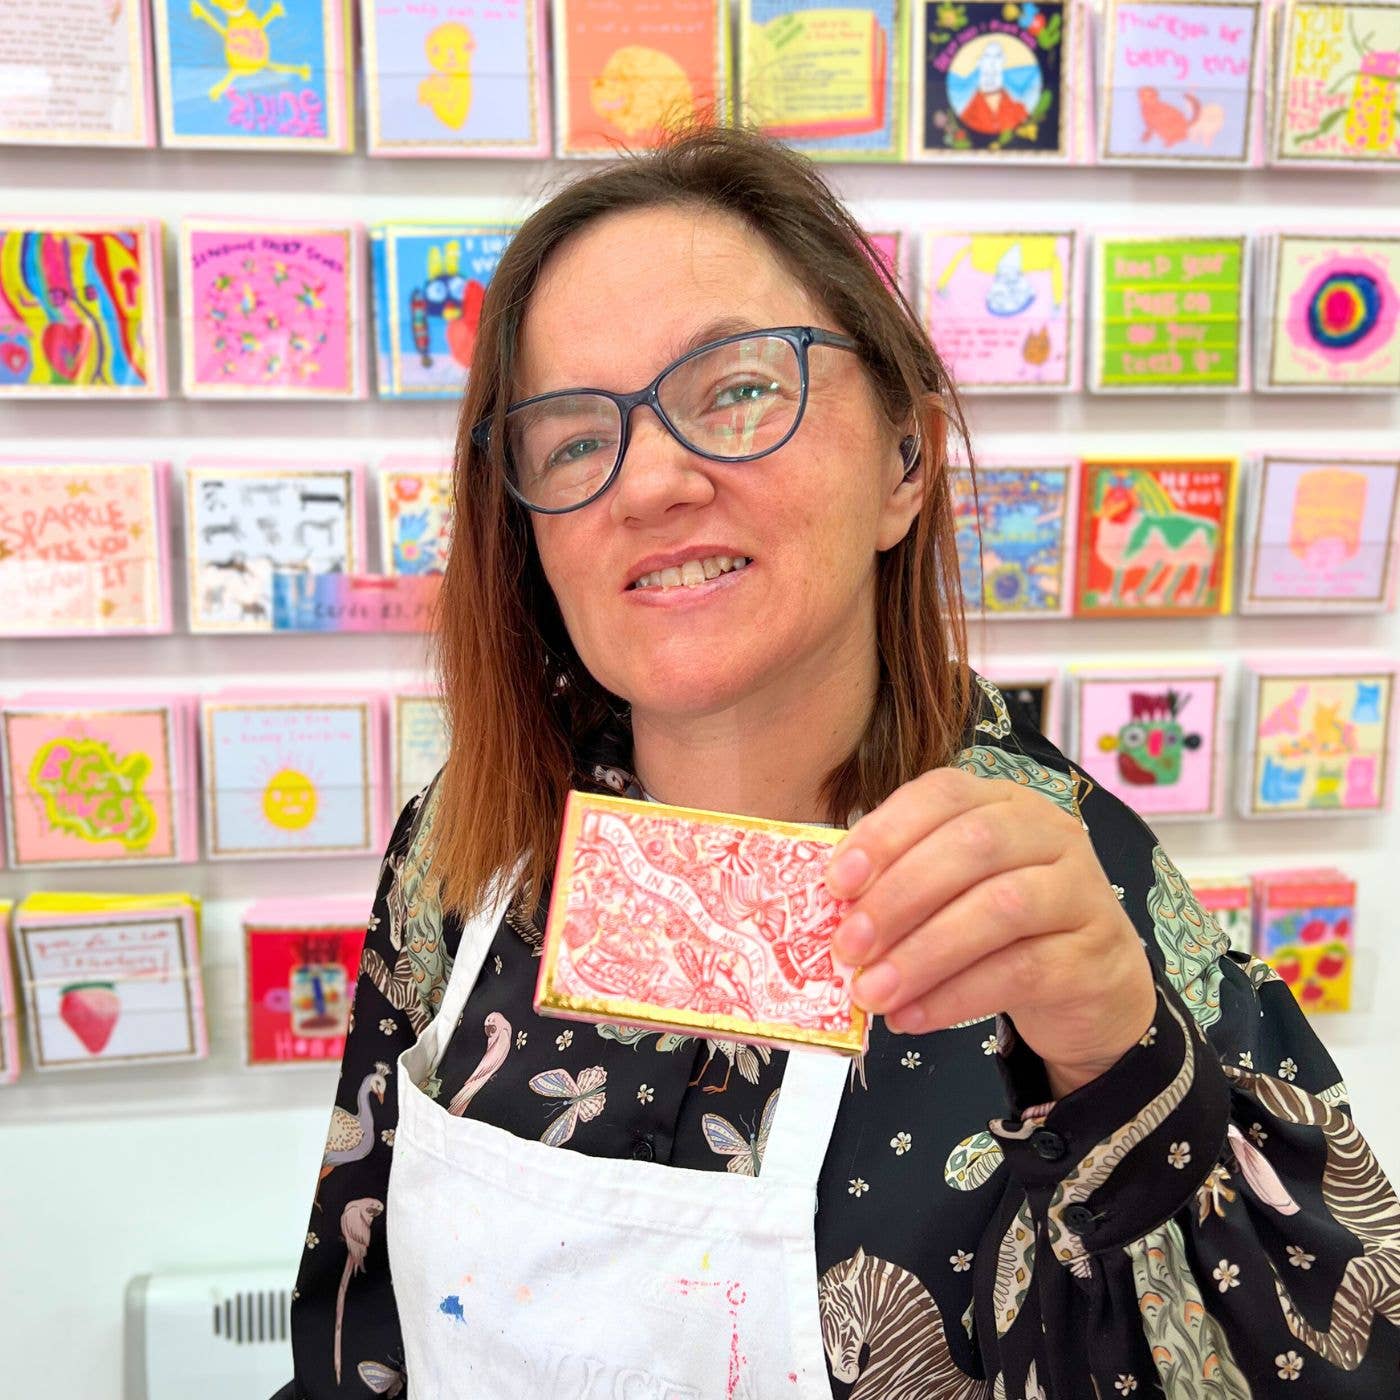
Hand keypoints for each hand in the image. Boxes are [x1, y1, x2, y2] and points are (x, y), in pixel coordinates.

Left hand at [824, 768, 1156, 1098]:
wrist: (1091, 987)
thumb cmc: (1004, 929)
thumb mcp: (954, 891)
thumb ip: (902, 885)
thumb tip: (833, 912)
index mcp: (1003, 802)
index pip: (943, 794)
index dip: (886, 833)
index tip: (837, 883)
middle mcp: (1048, 833)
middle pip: (971, 847)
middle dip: (898, 897)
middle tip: (847, 947)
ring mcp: (1080, 891)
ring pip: (999, 909)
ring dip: (922, 954)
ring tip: (872, 992)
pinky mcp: (1092, 955)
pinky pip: (1021, 971)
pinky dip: (955, 996)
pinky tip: (912, 1017)